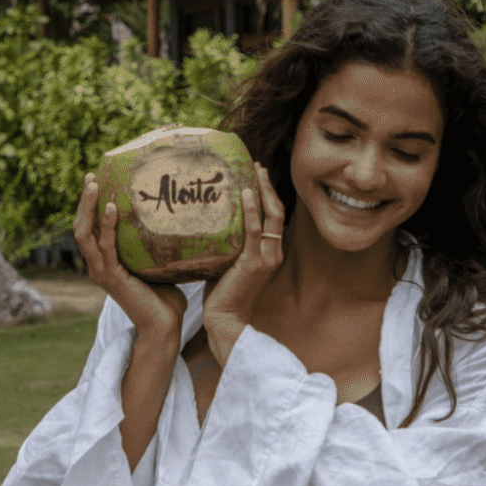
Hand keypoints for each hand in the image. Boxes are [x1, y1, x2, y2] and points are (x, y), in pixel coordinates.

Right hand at [74, 173, 186, 348]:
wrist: (164, 326)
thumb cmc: (164, 296)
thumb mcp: (155, 263)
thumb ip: (153, 243)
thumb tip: (171, 214)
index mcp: (103, 263)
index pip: (88, 229)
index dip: (87, 205)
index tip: (94, 180)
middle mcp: (97, 266)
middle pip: (80, 227)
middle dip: (83, 201)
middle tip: (91, 177)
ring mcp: (102, 272)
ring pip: (85, 235)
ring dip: (88, 208)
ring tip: (95, 185)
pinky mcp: (113, 278)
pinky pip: (106, 247)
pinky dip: (106, 226)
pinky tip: (111, 207)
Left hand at [201, 161, 285, 368]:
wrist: (226, 320)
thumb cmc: (223, 294)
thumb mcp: (228, 262)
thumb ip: (227, 242)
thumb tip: (208, 219)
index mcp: (270, 252)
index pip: (274, 217)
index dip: (269, 194)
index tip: (258, 174)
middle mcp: (273, 252)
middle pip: (278, 211)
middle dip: (268, 185)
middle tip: (257, 164)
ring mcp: (266, 257)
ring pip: (271, 216)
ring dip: (263, 190)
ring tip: (254, 171)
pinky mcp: (254, 262)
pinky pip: (254, 230)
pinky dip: (251, 210)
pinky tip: (245, 193)